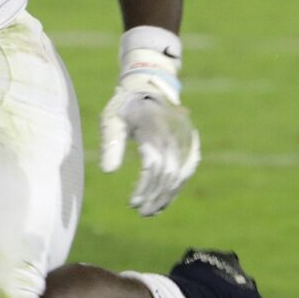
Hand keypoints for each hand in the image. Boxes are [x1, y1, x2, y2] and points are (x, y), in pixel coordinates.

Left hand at [100, 71, 200, 216]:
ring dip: (167, 195)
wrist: (149, 85)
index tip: (132, 203)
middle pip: (168, 174)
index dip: (144, 187)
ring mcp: (186, 139)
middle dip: (155, 196)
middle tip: (141, 212)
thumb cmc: (125, 105)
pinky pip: (187, 169)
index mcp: (155, 129)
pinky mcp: (191, 142)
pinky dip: (177, 186)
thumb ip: (111, 144)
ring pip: (180, 174)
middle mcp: (174, 135)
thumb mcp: (112, 120)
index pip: (153, 166)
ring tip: (152, 211)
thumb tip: (108, 172)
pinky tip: (166, 199)